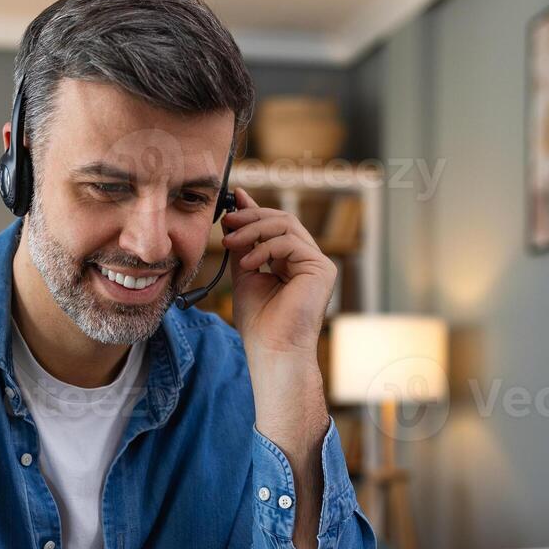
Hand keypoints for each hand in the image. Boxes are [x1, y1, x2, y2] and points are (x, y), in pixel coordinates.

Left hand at [218, 189, 332, 548]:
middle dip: (250, 217)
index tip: (232, 197)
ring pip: (286, 226)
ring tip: (230, 243)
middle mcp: (309, 260)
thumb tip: (233, 210)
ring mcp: (319, 264)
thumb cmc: (260, 324)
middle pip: (282, 220)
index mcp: (293, 262)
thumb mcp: (245, 274)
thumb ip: (242, 244)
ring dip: (253, 230)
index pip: (275, 226)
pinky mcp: (323, 269)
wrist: (273, 352)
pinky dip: (265, 248)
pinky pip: (291, 243)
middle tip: (225, 220)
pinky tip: (249, 263)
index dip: (254, 209)